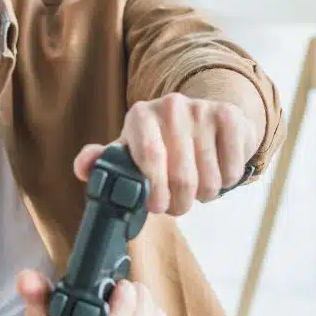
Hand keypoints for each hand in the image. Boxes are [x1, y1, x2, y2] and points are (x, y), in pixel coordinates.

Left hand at [74, 93, 256, 215]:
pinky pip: (232, 169)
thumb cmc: (160, 142)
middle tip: (177, 206)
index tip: (157, 208)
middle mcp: (170, 107)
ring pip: (209, 178)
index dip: (156, 191)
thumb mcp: (129, 149)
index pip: (149, 157)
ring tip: (196, 189)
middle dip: (180, 203)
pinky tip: (217, 173)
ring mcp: (202, 109)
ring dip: (204, 195)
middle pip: (182, 176)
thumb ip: (103, 160)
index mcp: (140, 116)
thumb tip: (82, 168)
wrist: (203, 117)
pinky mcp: (230, 116)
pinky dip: (227, 182)